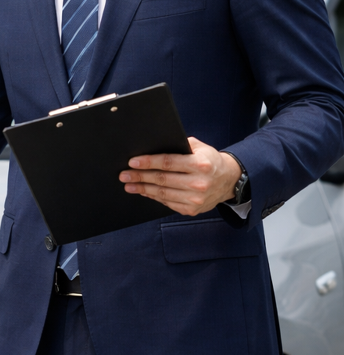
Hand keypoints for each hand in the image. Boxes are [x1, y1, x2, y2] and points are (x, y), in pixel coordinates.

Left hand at [118, 138, 240, 216]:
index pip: (168, 162)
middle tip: (124, 175)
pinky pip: (167, 203)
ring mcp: (194, 199)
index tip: (133, 162)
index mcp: (200, 164)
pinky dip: (153, 197)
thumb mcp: (200, 147)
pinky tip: (144, 192)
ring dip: (142, 189)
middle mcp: (198, 183)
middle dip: (140, 177)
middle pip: (162, 180)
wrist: (228, 181)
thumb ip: (180, 145)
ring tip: (129, 185)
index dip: (148, 162)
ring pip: (162, 194)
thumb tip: (155, 145)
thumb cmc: (210, 161)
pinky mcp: (191, 209)